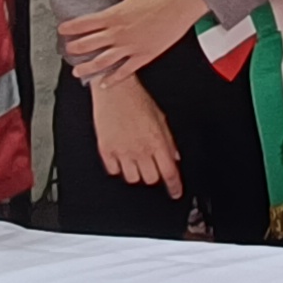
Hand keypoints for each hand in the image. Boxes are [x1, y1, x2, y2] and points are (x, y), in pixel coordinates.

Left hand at [63, 0, 209, 82]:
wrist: (181, 4)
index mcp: (114, 15)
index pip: (84, 23)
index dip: (70, 28)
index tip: (62, 30)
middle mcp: (118, 33)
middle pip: (89, 44)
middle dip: (75, 48)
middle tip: (68, 50)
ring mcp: (130, 46)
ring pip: (102, 61)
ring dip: (87, 67)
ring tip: (77, 71)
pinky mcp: (143, 55)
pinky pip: (124, 71)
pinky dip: (113, 79)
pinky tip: (105, 83)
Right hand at [88, 69, 182, 195]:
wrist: (114, 89)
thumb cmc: (137, 99)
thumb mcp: (160, 117)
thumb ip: (168, 140)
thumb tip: (174, 157)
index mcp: (156, 141)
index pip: (169, 173)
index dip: (175, 187)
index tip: (176, 192)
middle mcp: (140, 149)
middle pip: (151, 179)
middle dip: (154, 175)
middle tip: (153, 166)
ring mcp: (122, 151)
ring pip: (132, 178)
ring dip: (137, 172)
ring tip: (136, 159)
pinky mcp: (106, 150)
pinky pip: (114, 171)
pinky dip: (119, 167)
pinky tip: (122, 156)